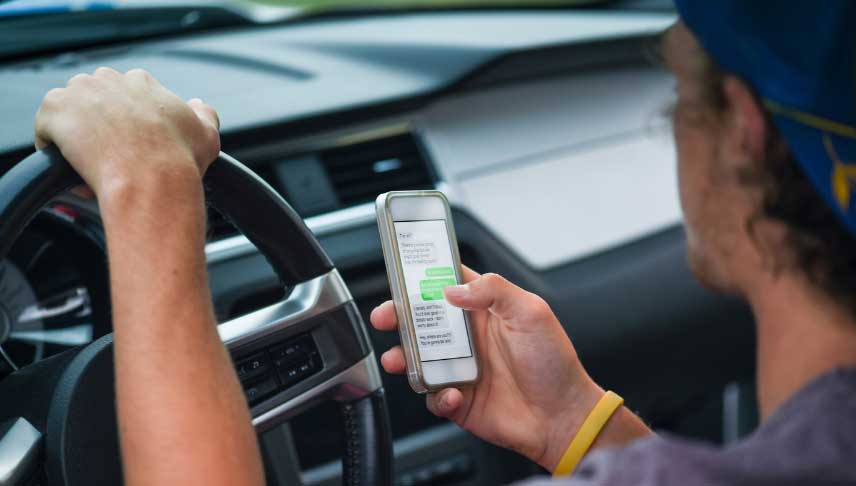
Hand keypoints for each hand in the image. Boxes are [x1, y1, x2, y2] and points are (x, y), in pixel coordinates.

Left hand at [33, 67, 219, 202]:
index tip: (132, 148)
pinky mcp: (54, 110)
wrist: (152, 180)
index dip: (127, 125)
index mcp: (142, 82)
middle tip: (111, 159)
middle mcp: (109, 79)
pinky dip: (55, 149)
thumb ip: (204, 113)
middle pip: (94, 99)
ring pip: (69, 113)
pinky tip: (73, 169)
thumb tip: (197, 106)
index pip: (126, 95)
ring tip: (91, 167)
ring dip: (76, 137)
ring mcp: (79, 92)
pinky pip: (46, 129)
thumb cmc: (181, 162)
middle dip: (98, 126)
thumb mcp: (208, 134)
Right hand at [371, 267, 604, 470]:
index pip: (447, 285)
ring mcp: (460, 369)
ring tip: (399, 359)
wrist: (563, 416)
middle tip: (385, 316)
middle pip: (422, 321)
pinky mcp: (458, 400)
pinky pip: (433, 396)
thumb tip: (453, 289)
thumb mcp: (531, 312)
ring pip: (417, 359)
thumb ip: (493, 290)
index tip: (402, 273)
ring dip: (403, 357)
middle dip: (398, 316)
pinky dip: (437, 396)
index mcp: (484, 311)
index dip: (423, 278)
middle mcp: (468, 338)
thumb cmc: (554, 363)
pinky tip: (453, 394)